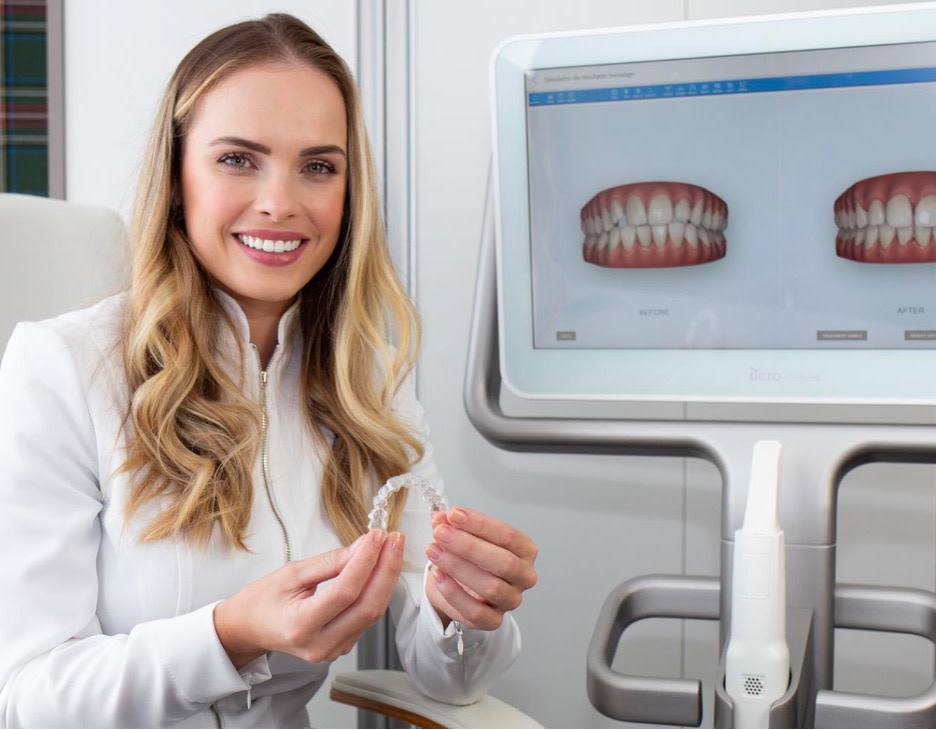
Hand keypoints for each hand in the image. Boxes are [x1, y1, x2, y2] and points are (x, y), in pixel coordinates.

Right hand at [214, 529, 404, 667]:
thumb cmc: (264, 599)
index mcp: (300, 626)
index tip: (377, 535)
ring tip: (391, 548)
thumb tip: (363, 546)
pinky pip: (367, 618)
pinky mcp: (342, 647)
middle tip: (394, 539)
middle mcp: (320, 644)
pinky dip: (377, 591)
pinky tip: (380, 568)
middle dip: (386, 569)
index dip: (365, 561)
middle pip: (367, 606)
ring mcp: (332, 650)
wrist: (250, 628)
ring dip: (385, 578)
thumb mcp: (291, 573)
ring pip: (372, 614)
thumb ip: (329, 562)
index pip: (345, 592)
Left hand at [425, 508, 537, 630]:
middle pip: (504, 562)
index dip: (479, 524)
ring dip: (458, 567)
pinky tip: (438, 575)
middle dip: (469, 546)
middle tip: (441, 533)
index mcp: (524, 550)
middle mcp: (524, 576)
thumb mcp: (464, 534)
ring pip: (491, 587)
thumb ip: (454, 525)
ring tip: (434, 551)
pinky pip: (475, 612)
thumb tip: (442, 519)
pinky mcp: (493, 620)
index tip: (454, 515)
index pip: (508, 535)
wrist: (461, 585)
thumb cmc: (470, 556)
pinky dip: (454, 593)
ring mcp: (511, 600)